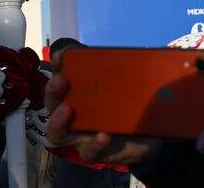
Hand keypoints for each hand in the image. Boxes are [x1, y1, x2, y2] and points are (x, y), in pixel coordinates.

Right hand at [45, 44, 159, 164]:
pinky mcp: (96, 152)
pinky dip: (95, 143)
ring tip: (66, 110)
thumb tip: (142, 51)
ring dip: (58, 120)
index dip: (58, 66)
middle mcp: (74, 115)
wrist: (150, 135)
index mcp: (79, 94)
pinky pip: (90, 151)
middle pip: (53, 104)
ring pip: (58, 133)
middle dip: (52, 91)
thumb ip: (128, 70)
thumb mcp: (130, 86)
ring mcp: (81, 136)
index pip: (63, 77)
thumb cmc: (131, 107)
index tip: (60, 56)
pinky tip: (103, 136)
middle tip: (59, 81)